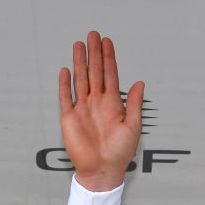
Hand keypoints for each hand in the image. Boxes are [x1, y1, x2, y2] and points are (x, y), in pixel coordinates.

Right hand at [58, 31, 143, 191]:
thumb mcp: (133, 126)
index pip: (111, 75)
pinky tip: (66, 70)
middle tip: (93, 34)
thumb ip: (134, 104)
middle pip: (95, 72)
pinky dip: (65, 83)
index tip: (107, 42)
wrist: (102, 170)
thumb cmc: (119, 152)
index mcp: (113, 104)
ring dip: (80, 62)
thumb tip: (140, 83)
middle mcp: (97, 103)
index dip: (109, 58)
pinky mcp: (69, 117)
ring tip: (79, 45)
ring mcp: (82, 108)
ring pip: (81, 79)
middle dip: (94, 53)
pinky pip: (65, 97)